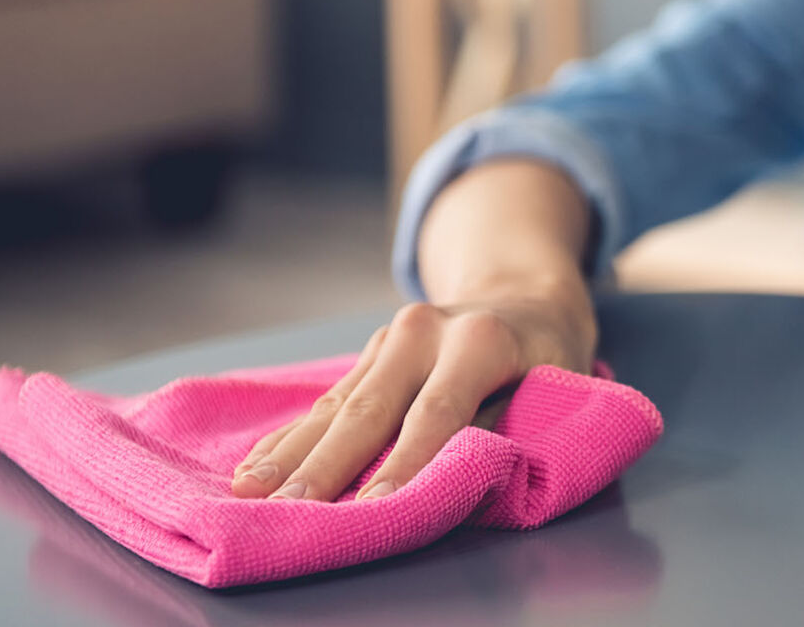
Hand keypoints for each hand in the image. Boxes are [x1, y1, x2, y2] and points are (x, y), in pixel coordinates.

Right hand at [229, 298, 594, 501]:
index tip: (374, 506)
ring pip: (337, 404)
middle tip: (290, 506)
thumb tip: (458, 472)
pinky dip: (291, 436)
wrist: (526, 297)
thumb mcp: (553, 384)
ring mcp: (391, 339)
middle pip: (370, 408)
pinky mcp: (370, 354)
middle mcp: (425, 331)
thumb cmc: (546, 356)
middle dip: (327, 463)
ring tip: (250, 489)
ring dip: (292, 452)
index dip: (407, 462)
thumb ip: (507, 426)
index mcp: (478, 339)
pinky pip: (327, 401)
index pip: (437, 410)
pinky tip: (255, 465)